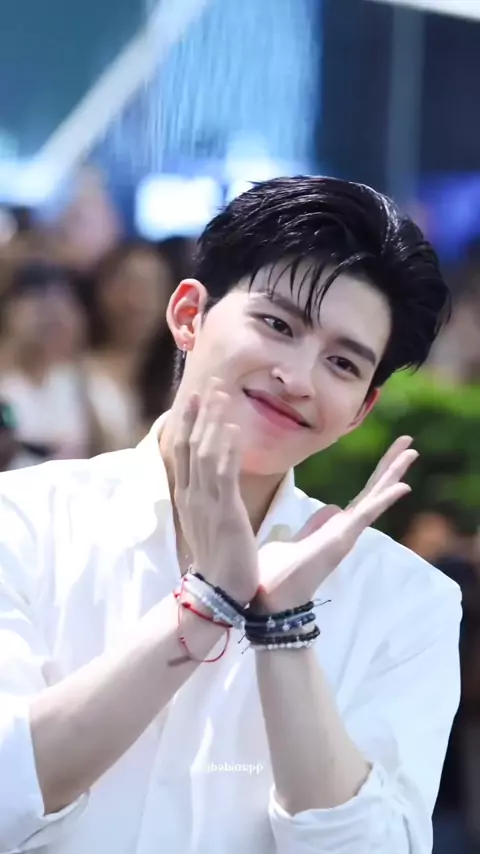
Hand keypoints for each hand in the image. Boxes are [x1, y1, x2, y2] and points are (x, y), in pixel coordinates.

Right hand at [173, 379, 258, 604]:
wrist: (220, 594)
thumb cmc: (220, 560)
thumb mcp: (212, 523)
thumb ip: (214, 499)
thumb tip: (221, 482)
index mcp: (188, 497)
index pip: (184, 450)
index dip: (189, 421)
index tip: (195, 396)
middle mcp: (192, 495)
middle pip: (191, 444)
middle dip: (200, 412)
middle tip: (210, 382)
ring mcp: (205, 503)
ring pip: (205, 453)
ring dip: (213, 421)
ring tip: (222, 394)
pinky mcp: (223, 512)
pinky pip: (222, 473)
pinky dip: (226, 448)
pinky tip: (232, 428)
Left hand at [255, 436, 417, 612]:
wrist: (267, 602)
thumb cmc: (276, 575)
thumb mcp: (295, 540)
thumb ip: (314, 526)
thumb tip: (330, 509)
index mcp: (334, 529)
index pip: (361, 496)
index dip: (376, 476)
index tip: (391, 455)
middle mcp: (344, 531)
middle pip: (372, 493)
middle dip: (390, 467)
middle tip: (409, 443)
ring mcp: (344, 536)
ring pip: (373, 499)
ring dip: (392, 475)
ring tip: (410, 452)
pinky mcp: (340, 542)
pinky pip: (366, 515)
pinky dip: (383, 500)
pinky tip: (402, 486)